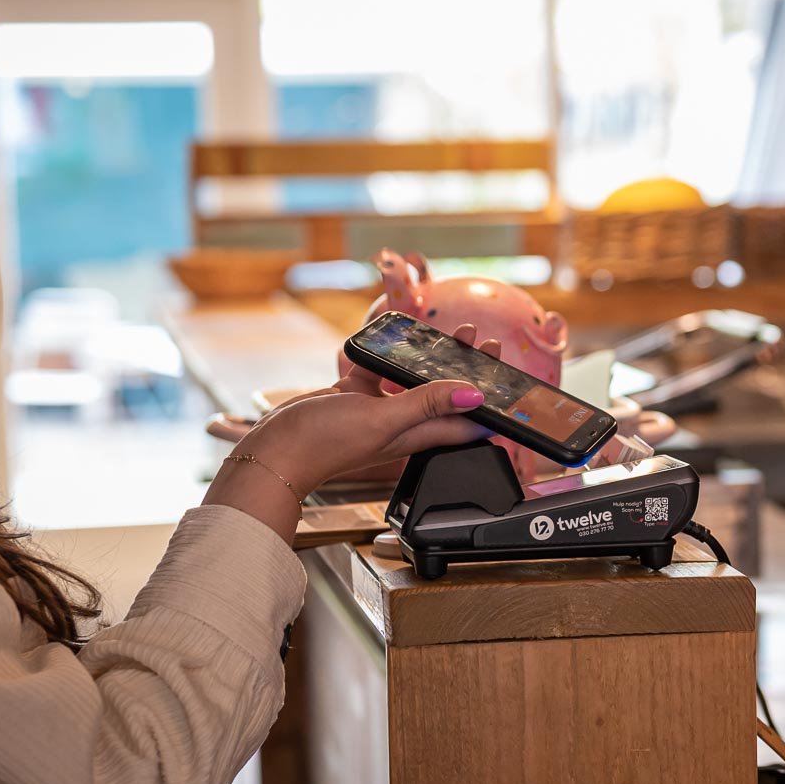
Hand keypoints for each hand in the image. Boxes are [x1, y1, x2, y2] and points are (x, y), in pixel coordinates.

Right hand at [203, 324, 497, 539]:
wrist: (274, 451)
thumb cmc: (324, 443)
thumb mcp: (384, 420)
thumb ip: (427, 405)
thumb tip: (474, 396)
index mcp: (417, 434)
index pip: (468, 422)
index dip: (492, 402)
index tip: (509, 378)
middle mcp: (403, 424)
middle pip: (446, 395)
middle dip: (467, 369)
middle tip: (483, 340)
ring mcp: (378, 410)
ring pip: (414, 380)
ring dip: (432, 358)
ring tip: (449, 332)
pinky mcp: (355, 398)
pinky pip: (379, 372)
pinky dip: (387, 355)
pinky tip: (390, 336)